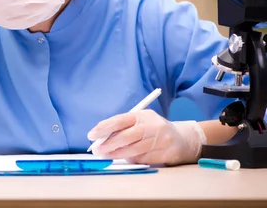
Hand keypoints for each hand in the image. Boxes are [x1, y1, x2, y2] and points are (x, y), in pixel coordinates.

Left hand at [87, 110, 206, 165]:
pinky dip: (131, 159)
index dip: (104, 128)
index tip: (91, 135)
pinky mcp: (165, 153)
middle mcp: (152, 126)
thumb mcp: (140, 121)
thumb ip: (123, 127)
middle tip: (97, 150)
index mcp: (143, 115)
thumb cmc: (153, 129)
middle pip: (126, 136)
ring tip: (106, 155)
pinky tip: (124, 158)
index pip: (120, 120)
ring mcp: (160, 140)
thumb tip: (101, 137)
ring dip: (117, 154)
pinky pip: (143, 159)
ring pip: (133, 150)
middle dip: (109, 144)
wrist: (183, 139)